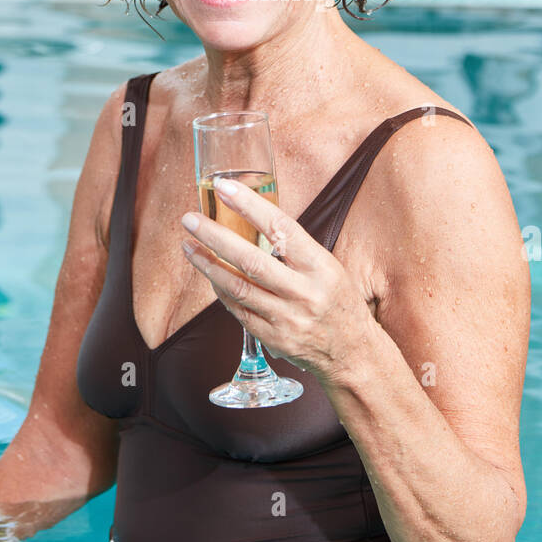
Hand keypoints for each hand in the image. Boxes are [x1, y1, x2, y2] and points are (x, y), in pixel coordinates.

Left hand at [180, 176, 374, 381]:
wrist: (353, 352)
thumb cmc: (338, 301)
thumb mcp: (328, 267)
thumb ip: (295, 248)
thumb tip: (255, 217)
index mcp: (320, 267)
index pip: (281, 228)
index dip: (250, 205)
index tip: (225, 188)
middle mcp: (304, 292)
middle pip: (250, 260)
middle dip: (215, 237)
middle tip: (191, 220)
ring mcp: (287, 318)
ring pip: (238, 287)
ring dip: (208, 264)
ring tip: (189, 245)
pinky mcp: (273, 339)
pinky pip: (238, 310)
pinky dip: (220, 290)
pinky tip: (208, 274)